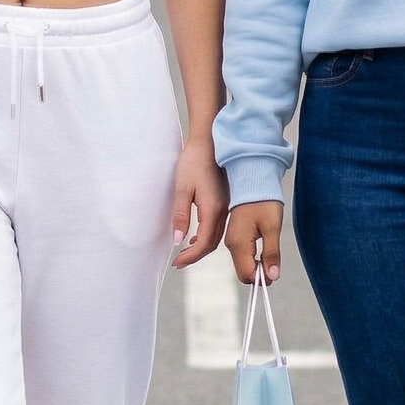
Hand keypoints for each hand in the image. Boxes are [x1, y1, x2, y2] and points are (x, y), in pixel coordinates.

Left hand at [169, 138, 227, 267]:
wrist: (210, 141)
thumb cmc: (194, 161)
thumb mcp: (182, 188)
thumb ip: (181, 216)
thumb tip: (178, 240)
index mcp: (213, 209)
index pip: (204, 243)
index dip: (190, 257)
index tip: (177, 263)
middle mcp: (223, 210)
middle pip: (213, 243)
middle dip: (196, 255)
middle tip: (179, 262)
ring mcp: (227, 206)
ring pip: (218, 236)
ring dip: (203, 247)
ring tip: (186, 252)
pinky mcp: (226, 200)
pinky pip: (219, 225)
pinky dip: (208, 236)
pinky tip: (197, 235)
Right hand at [225, 201, 282, 284]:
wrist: (254, 182)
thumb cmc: (263, 201)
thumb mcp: (272, 229)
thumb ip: (271, 254)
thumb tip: (272, 275)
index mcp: (238, 244)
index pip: (246, 274)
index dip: (261, 278)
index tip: (274, 272)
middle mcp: (231, 244)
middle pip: (243, 272)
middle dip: (258, 274)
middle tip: (274, 264)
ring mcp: (231, 240)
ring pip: (243, 264)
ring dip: (256, 266)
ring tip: (270, 254)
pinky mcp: (235, 236)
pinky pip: (242, 255)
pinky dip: (253, 258)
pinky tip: (263, 248)